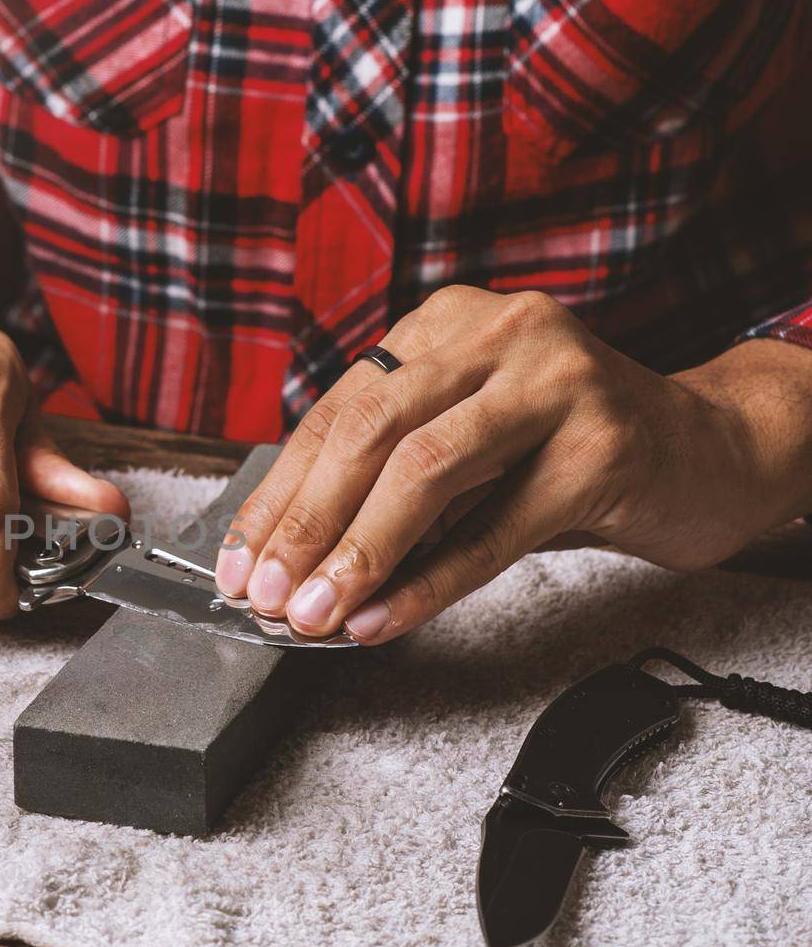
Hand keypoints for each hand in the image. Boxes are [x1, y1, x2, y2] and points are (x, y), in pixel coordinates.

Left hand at [214, 285, 811, 643]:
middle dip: (305, 523)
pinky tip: (382, 620)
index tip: (239, 563)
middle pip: (369, 430)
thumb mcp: (464, 452)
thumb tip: (292, 564)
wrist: (707, 452)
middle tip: (262, 596)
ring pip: (426, 470)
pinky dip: (429, 582)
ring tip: (312, 614)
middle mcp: (496, 333)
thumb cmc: (565, 456)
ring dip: (358, 554)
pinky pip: (494, 527)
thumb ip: (386, 486)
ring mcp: (554, 381)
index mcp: (445, 326)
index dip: (280, 494)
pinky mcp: (601, 445)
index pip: (337, 412)